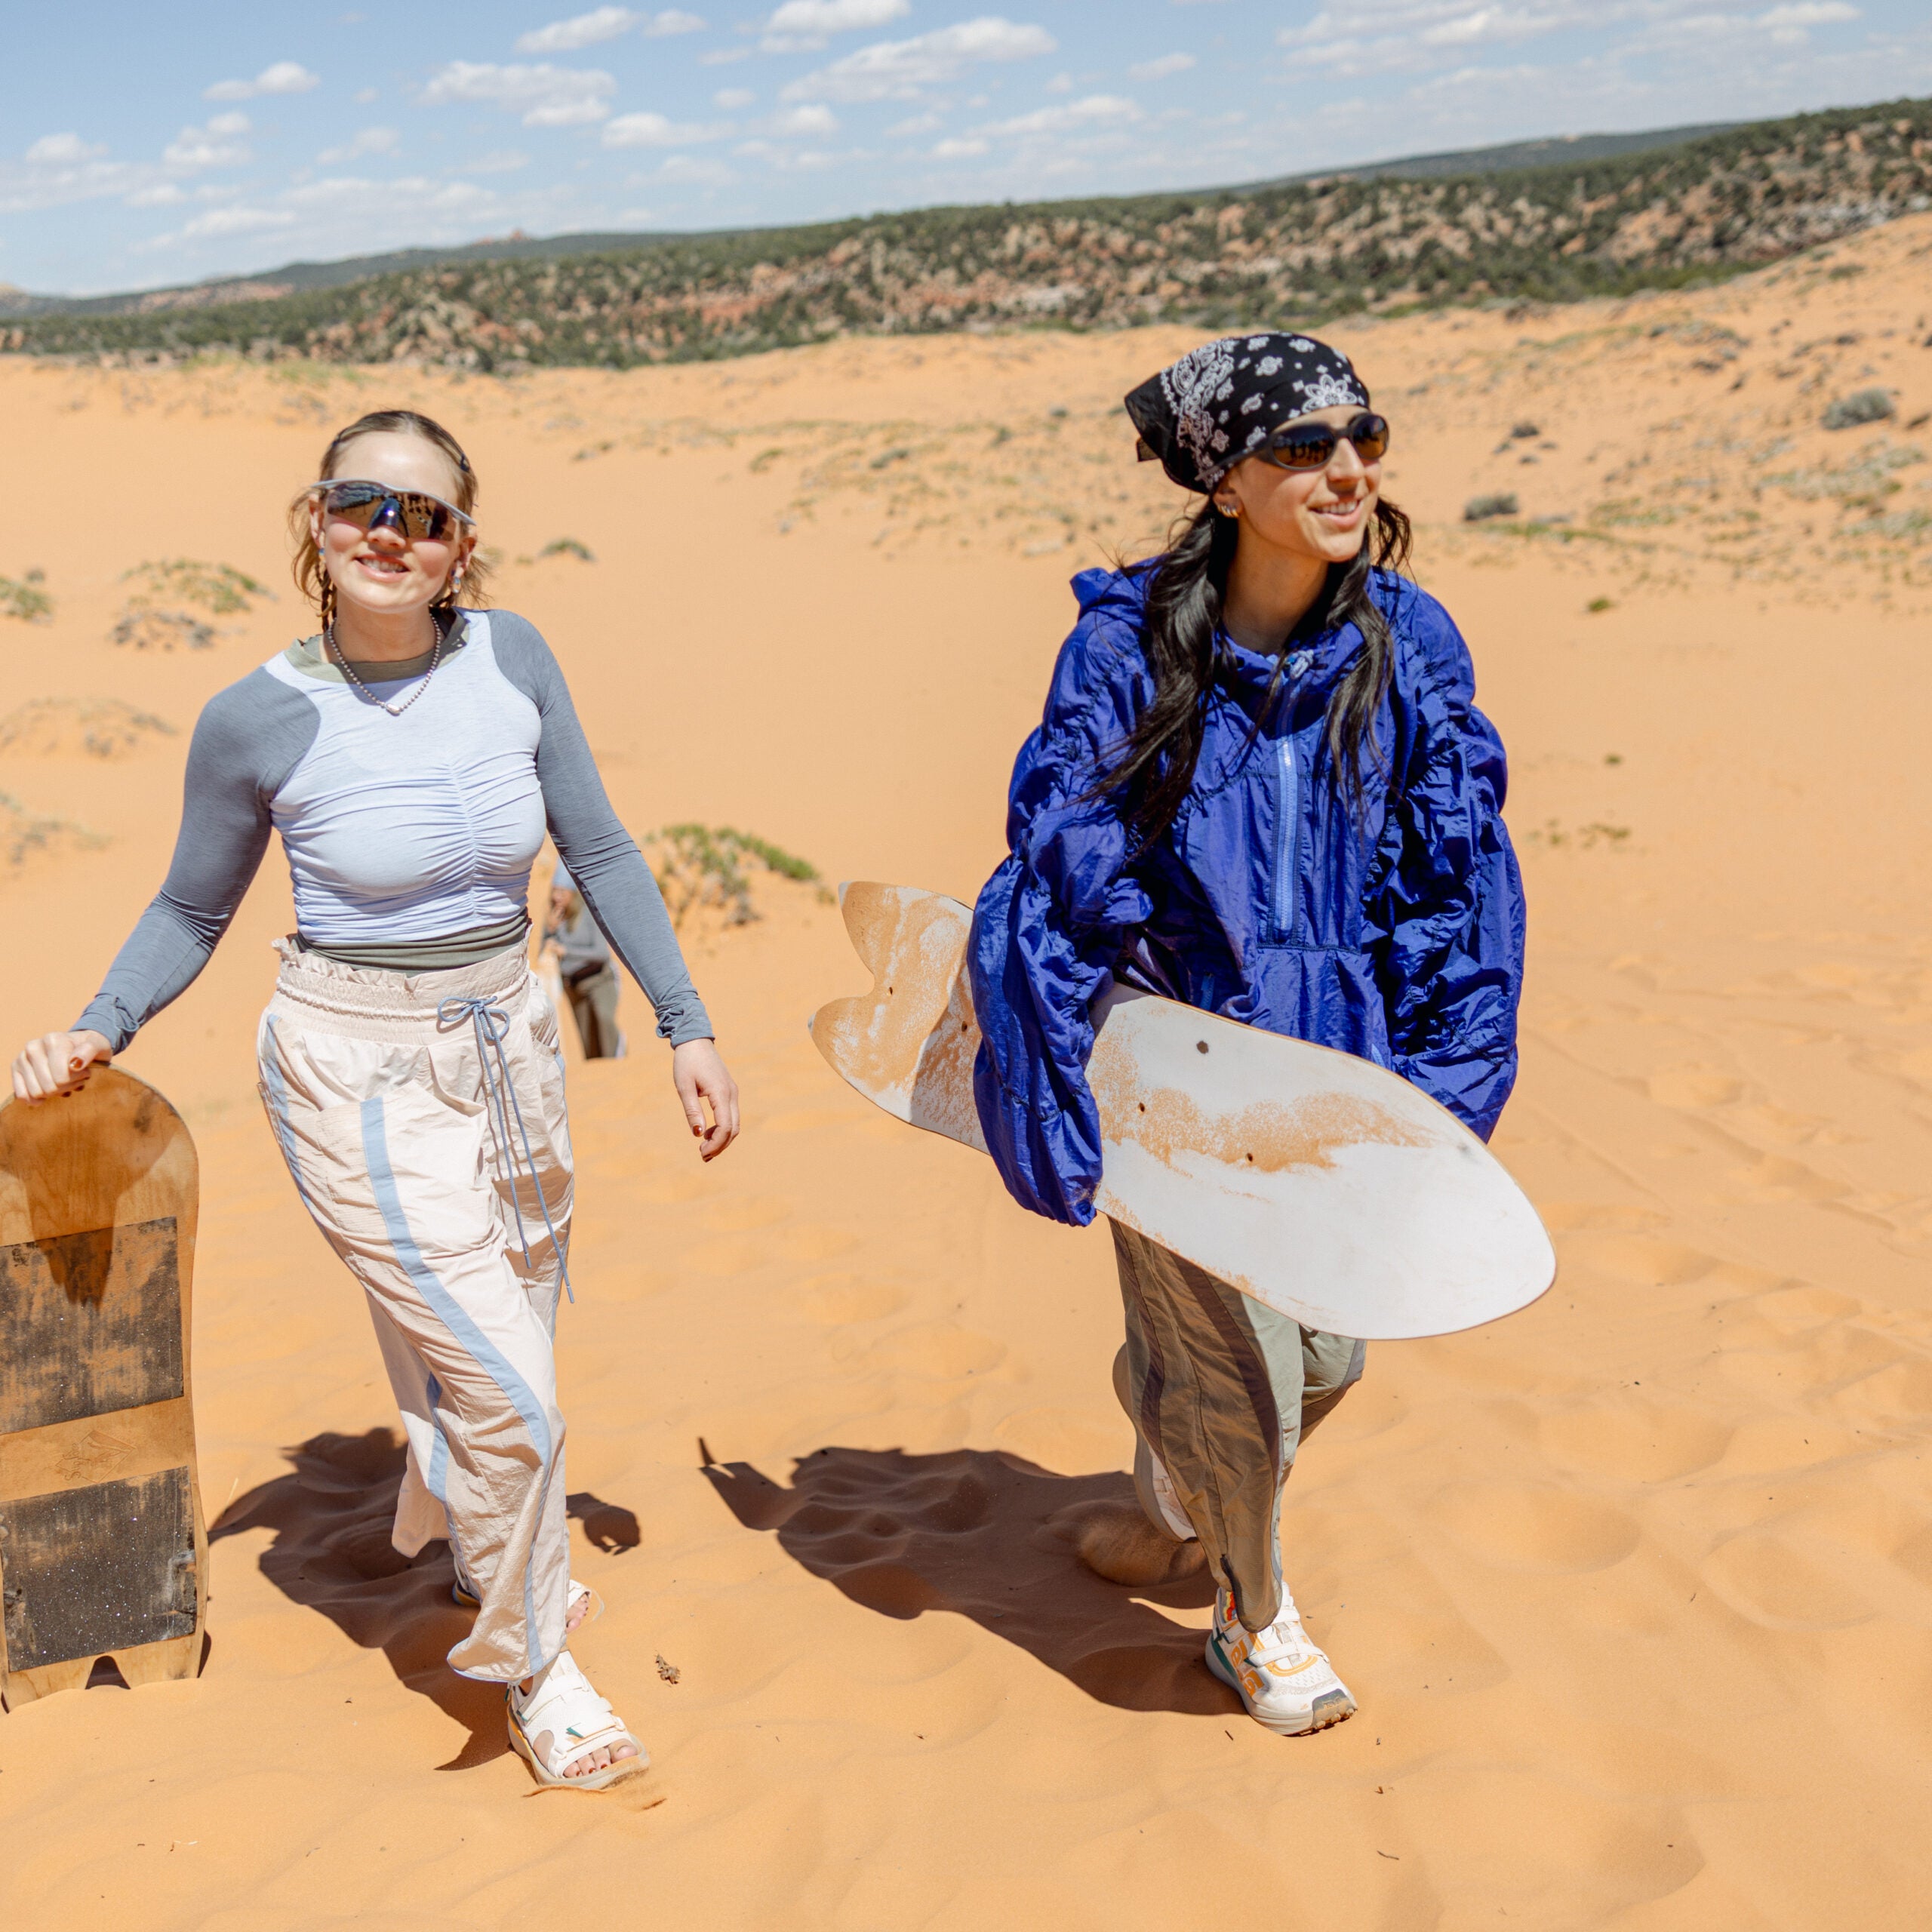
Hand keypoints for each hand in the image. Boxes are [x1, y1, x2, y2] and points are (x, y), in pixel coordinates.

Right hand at [12, 1030, 111, 1102]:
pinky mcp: (16, 1069)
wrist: (78, 1044)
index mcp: (53, 1040)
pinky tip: (49, 1092)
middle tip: (75, 1080)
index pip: (61, 1078)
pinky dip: (37, 1099)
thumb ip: (89, 1051)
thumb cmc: (90, 1047)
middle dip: (65, 1088)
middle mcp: (33, 1047)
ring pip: (36, 1093)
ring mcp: (22, 1058)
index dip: (75, 1081)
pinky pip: (21, 1094)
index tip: (85, 1073)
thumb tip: (74, 1063)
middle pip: (48, 1087)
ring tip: (65, 1083)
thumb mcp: (99, 1046)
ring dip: (53, 1093)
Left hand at [671, 1038, 738, 1161]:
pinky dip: (723, 1128)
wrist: (695, 1041)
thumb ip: (692, 1110)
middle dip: (720, 1145)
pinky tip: (707, 1132)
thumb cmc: (686, 1062)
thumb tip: (698, 1134)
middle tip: (703, 1156)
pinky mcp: (729, 1091)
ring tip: (704, 1149)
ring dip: (722, 1138)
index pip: (725, 1126)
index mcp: (721, 1092)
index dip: (716, 1144)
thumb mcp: (684, 1087)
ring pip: (735, 1123)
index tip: (701, 1152)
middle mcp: (731, 1094)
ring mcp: (732, 1092)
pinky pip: (731, 1115)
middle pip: (734, 1128)